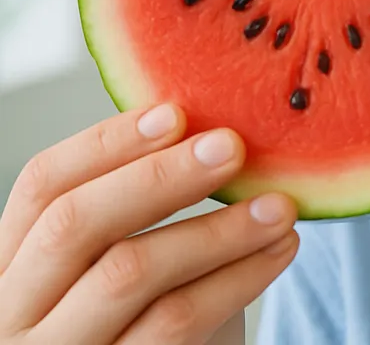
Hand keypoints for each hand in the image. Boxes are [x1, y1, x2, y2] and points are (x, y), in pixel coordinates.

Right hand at [0, 103, 298, 343]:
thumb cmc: (143, 320)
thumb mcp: (120, 261)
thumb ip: (142, 205)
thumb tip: (206, 124)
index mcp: (11, 264)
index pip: (41, 186)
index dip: (106, 143)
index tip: (175, 113)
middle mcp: (14, 312)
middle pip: (76, 224)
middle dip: (160, 177)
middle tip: (232, 147)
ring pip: (130, 272)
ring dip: (218, 231)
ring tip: (279, 207)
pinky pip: (176, 321)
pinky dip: (237, 279)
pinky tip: (278, 251)